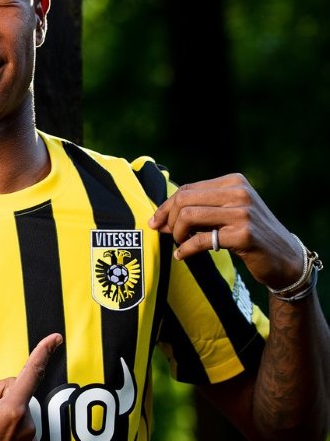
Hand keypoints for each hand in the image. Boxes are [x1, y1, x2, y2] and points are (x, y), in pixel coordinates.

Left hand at [148, 173, 302, 289]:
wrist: (286, 259)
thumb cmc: (249, 235)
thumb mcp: (226, 214)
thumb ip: (198, 211)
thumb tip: (160, 219)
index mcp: (234, 181)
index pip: (188, 189)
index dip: (166, 206)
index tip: (156, 221)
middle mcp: (239, 192)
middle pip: (184, 200)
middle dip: (168, 219)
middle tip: (166, 234)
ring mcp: (243, 213)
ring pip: (189, 216)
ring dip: (177, 233)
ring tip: (180, 243)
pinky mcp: (243, 235)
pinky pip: (201, 240)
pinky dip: (185, 249)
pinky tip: (181, 255)